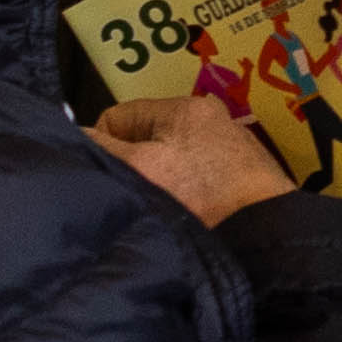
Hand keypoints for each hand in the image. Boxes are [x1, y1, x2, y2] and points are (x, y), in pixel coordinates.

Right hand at [92, 89, 294, 225]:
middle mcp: (209, 118)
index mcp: (184, 106)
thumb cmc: (200, 196)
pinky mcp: (241, 176)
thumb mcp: (141, 169)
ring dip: (161, 182)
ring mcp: (228, 148)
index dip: (104, 146)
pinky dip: (189, 194)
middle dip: (135, 166)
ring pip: (171, 160)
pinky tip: (190, 216)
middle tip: (137, 197)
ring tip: (163, 210)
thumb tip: (74, 133)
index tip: (112, 179)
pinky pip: (197, 178)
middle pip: (145, 138)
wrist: (267, 235)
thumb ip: (103, 148)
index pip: (118, 116)